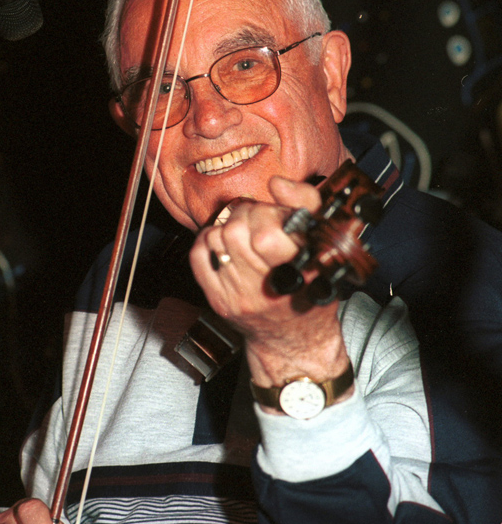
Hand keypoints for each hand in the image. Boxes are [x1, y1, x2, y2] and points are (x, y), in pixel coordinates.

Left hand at [189, 176, 350, 389]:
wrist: (294, 341)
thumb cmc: (313, 286)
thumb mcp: (324, 243)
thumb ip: (305, 203)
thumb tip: (277, 183)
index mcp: (299, 272)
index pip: (267, 234)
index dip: (268, 215)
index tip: (275, 216)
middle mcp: (267, 287)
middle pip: (236, 231)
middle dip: (246, 215)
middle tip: (258, 219)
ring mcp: (239, 296)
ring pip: (217, 239)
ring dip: (228, 226)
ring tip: (244, 231)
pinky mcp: (219, 301)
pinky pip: (199, 256)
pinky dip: (208, 240)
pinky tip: (224, 242)